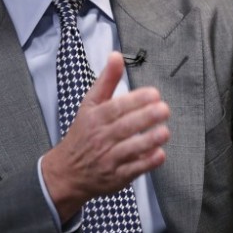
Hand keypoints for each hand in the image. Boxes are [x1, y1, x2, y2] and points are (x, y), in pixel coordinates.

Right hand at [41, 51, 169, 220]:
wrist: (68, 170)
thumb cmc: (83, 133)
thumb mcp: (89, 104)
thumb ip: (106, 81)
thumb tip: (116, 56)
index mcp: (94, 118)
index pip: (116, 107)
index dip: (136, 100)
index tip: (154, 94)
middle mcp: (100, 137)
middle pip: (125, 126)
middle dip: (146, 117)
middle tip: (164, 110)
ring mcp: (108, 158)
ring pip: (130, 148)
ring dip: (149, 139)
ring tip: (164, 131)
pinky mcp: (116, 176)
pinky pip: (133, 169)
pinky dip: (147, 162)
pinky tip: (159, 154)